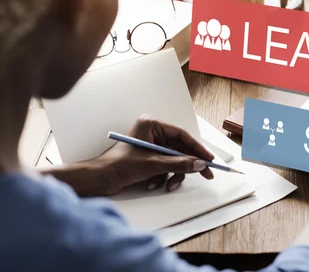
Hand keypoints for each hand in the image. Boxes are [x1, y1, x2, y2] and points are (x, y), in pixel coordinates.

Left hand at [89, 114, 214, 195]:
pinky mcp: (147, 159)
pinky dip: (163, 177)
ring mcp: (150, 147)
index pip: (182, 135)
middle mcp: (152, 134)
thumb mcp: (153, 164)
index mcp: (151, 125)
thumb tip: (200, 164)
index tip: (209, 159)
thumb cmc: (118, 165)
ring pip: (174, 161)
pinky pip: (165, 167)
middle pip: (180, 149)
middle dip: (188, 164)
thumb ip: (179, 164)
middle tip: (206, 174)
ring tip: (168, 185)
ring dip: (173, 174)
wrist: (98, 180)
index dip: (197, 148)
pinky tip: (154, 184)